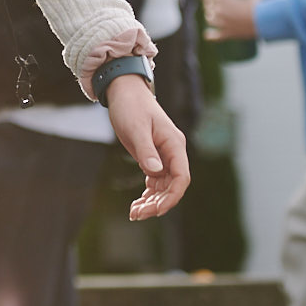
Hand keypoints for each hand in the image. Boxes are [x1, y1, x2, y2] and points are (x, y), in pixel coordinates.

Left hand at [105, 75, 189, 220]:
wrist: (124, 91)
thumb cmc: (131, 106)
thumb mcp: (136, 128)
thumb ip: (146, 150)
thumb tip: (155, 173)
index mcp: (174, 144)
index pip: (182, 177)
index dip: (172, 196)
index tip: (157, 210)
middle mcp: (173, 152)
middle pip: (172, 186)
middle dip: (158, 203)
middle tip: (138, 215)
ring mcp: (164, 156)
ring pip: (163, 187)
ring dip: (152, 202)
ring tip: (134, 213)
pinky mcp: (153, 157)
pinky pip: (155, 182)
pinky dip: (147, 194)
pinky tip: (136, 205)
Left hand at [201, 0, 260, 41]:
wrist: (263, 21)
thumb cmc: (259, 6)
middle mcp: (220, 10)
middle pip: (207, 6)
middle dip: (211, 6)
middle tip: (216, 6)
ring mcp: (222, 22)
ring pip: (209, 19)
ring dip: (211, 18)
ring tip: (215, 17)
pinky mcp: (227, 33)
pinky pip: (215, 35)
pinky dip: (211, 35)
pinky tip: (207, 35)